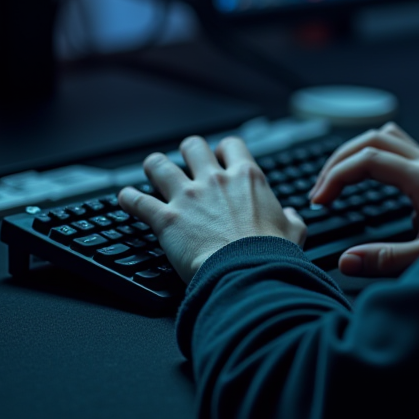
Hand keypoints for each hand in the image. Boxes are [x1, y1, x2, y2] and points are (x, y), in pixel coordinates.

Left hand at [118, 135, 306, 282]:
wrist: (247, 272)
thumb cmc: (270, 253)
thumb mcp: (293, 231)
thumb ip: (291, 219)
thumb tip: (291, 216)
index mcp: (247, 178)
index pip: (231, 145)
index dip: (223, 150)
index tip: (220, 158)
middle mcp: (215, 180)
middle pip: (193, 146)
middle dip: (187, 151)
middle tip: (184, 161)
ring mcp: (188, 196)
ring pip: (159, 165)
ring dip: (153, 166)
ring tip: (151, 169)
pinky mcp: (166, 218)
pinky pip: (137, 201)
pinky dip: (128, 198)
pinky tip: (124, 197)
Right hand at [309, 122, 418, 277]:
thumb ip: (386, 260)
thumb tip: (348, 261)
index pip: (368, 160)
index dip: (336, 176)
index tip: (322, 200)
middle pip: (373, 139)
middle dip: (340, 160)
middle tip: (322, 189)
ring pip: (388, 137)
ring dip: (359, 152)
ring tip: (340, 179)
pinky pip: (402, 149)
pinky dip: (378, 157)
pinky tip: (373, 184)